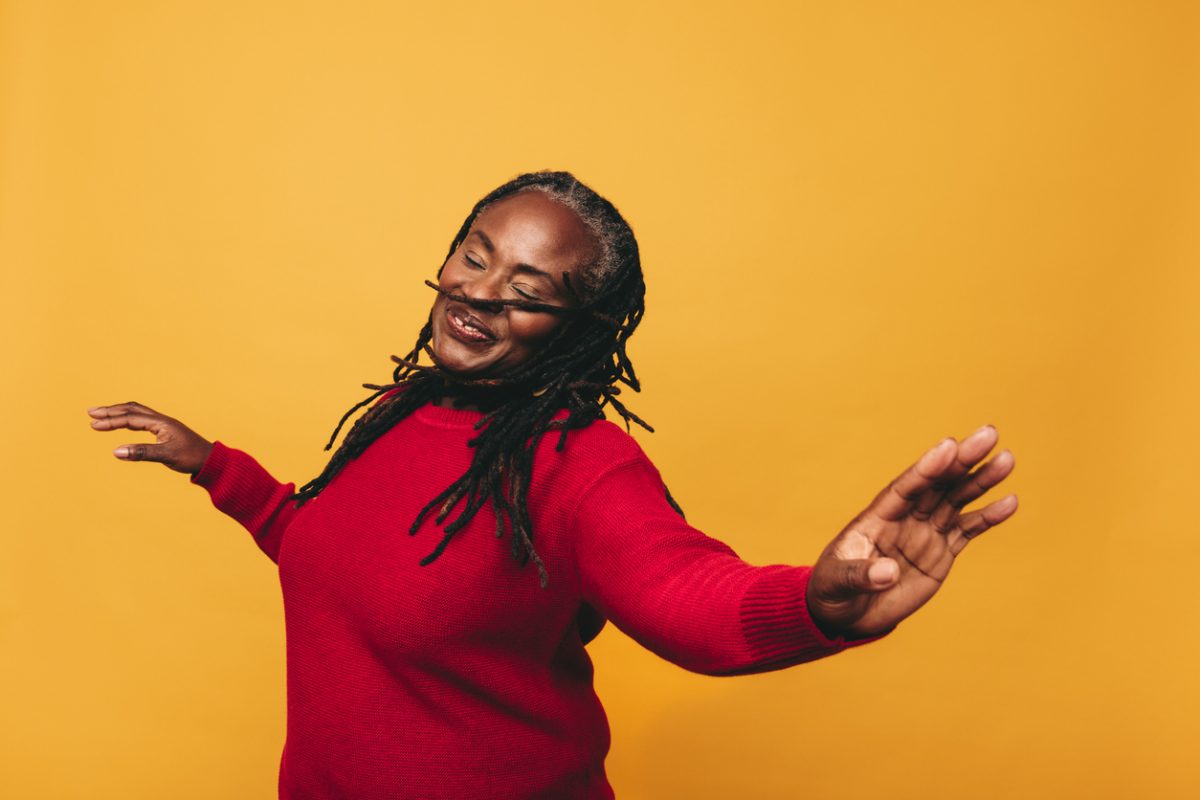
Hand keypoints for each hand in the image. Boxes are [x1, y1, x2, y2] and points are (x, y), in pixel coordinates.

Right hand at [87, 401, 213, 475]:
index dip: (111, 421)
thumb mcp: (166, 456)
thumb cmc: (191, 457)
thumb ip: (141, 453)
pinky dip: (129, 420)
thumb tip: (116, 451)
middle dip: (111, 411)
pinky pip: (143, 421)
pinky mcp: (165, 431)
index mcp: (161, 423)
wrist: (210, 460)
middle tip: (91, 413)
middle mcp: (161, 420)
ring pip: (137, 413)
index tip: (93, 425)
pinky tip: (122, 425)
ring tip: (101, 417)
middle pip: (132, 409)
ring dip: (119, 414)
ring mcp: (164, 425)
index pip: (131, 418)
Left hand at [806, 425, 1017, 638]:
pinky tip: (1010, 501)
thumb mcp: (837, 582)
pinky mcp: (941, 552)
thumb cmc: (834, 589)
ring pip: (957, 500)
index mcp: (877, 517)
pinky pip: (968, 531)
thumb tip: (888, 572)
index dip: (927, 468)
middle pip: (937, 484)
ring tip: (1007, 459)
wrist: (847, 613)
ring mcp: (925, 533)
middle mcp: (905, 518)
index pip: (905, 487)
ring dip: (981, 481)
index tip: (949, 446)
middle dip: (962, 460)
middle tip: (990, 434)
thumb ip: (861, 575)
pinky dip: (988, 517)